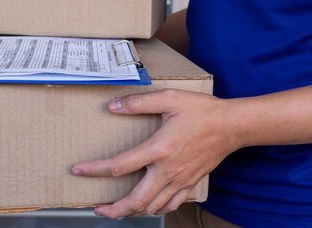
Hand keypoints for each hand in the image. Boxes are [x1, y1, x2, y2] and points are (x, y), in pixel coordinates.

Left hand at [71, 89, 240, 217]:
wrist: (233, 125)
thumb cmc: (202, 110)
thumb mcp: (169, 99)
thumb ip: (138, 103)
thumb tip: (113, 106)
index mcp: (159, 149)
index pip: (120, 165)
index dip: (95, 170)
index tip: (78, 170)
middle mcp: (168, 170)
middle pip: (136, 200)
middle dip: (113, 209)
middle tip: (97, 209)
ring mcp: (180, 180)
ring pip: (152, 207)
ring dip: (132, 212)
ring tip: (117, 211)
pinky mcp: (190, 183)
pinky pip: (171, 205)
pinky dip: (156, 210)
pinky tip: (148, 207)